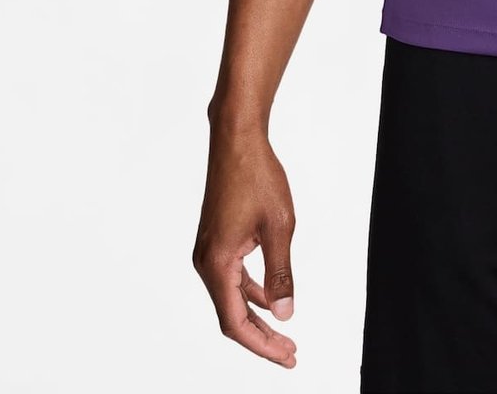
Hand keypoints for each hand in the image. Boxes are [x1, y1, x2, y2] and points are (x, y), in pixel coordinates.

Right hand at [192, 122, 298, 367]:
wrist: (237, 140)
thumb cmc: (258, 176)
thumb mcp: (279, 227)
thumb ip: (280, 273)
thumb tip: (284, 313)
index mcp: (217, 264)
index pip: (236, 322)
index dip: (261, 344)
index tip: (287, 355)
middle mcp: (206, 262)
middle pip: (232, 316)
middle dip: (261, 337)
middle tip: (290, 353)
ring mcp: (208, 251)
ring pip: (231, 298)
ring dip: (258, 316)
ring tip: (285, 334)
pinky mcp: (216, 240)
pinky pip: (233, 278)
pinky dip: (252, 292)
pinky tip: (272, 297)